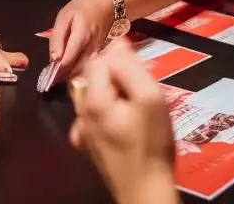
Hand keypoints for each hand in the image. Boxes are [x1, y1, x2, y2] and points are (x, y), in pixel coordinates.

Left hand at [49, 0, 115, 81]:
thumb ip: (57, 38)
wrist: (108, 3)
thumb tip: (53, 59)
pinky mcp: (100, 54)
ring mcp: (98, 53)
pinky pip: (87, 66)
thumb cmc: (84, 6)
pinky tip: (69, 65)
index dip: (56, 71)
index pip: (68, 62)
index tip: (46, 75)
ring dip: (69, 74)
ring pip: (82, 71)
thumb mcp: (65, 16)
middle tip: (50, 76)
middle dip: (62, 76)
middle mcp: (92, 48)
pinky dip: (77, 68)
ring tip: (58, 72)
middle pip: (75, 71)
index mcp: (82, 37)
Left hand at [69, 39, 178, 203]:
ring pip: (91, 92)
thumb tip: (117, 44)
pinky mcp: (90, 141)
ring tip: (134, 104)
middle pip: (92, 75)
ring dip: (110, 90)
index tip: (141, 76)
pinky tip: (122, 119)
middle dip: (115, 75)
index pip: (100, 59)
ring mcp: (84, 128)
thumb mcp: (151, 98)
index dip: (121, 61)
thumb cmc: (151, 142)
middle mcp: (81, 111)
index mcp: (93, 98)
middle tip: (140, 91)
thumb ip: (131, 68)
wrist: (145, 189)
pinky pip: (92, 112)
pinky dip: (106, 108)